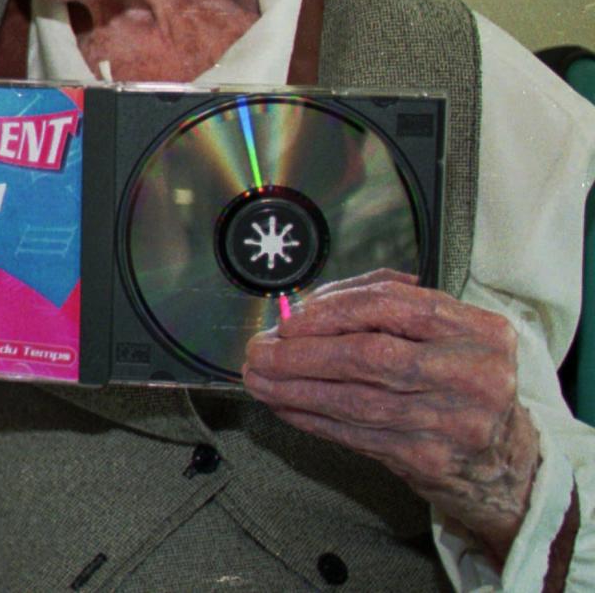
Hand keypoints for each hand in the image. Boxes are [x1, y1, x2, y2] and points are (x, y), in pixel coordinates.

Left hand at [243, 271, 539, 567]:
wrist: (510, 466)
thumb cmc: (465, 384)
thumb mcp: (450, 335)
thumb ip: (387, 307)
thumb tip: (308, 306)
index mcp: (477, 330)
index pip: (392, 305)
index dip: (332, 309)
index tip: (291, 318)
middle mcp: (471, 373)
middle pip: (369, 355)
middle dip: (303, 352)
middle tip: (261, 349)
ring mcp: (452, 421)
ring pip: (355, 399)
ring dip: (296, 387)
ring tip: (261, 378)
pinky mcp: (428, 460)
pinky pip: (355, 434)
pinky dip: (313, 418)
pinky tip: (287, 406)